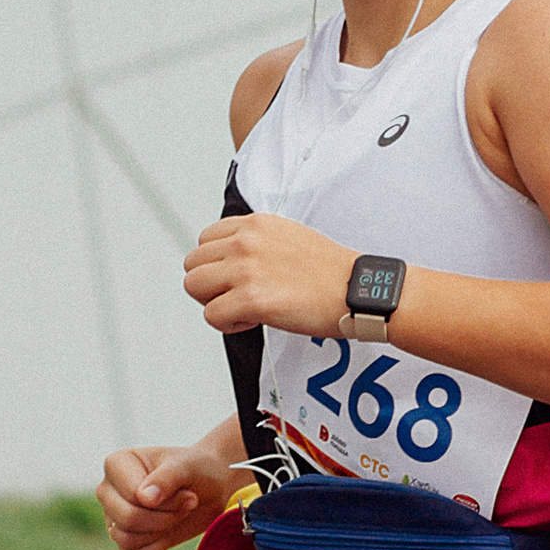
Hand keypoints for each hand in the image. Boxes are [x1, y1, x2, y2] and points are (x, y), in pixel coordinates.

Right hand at [97, 440, 242, 549]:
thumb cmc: (196, 470)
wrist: (209, 488)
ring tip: (179, 515)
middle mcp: (107, 490)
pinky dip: (156, 549)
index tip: (189, 493)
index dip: (166, 502)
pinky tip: (170, 533)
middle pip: (127, 519)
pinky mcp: (123, 538)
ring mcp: (112, 516)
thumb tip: (144, 498)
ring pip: (127, 540)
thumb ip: (166, 478)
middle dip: (165, 518)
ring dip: (162, 532)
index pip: (132, 496)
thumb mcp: (186, 467)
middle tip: (188, 505)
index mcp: (116, 464)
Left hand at [183, 212, 353, 338]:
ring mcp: (245, 270)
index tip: (234, 276)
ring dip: (214, 302)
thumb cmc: (331, 270)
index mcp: (254, 224)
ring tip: (241, 308)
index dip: (216, 263)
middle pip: (192, 263)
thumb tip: (235, 259)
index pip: (205, 239)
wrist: (356, 289)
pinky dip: (228, 325)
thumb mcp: (289, 234)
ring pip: (194, 287)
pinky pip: (212, 316)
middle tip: (235, 295)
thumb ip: (256, 241)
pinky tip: (252, 321)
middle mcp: (245, 242)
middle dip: (210, 284)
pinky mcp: (251, 300)